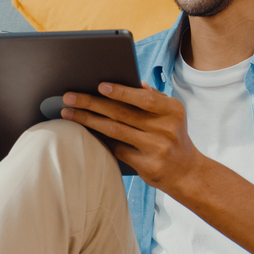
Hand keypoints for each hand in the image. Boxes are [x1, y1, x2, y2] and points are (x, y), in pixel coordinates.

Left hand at [61, 82, 202, 188]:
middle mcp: (166, 129)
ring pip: (114, 130)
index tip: (99, 86)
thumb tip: (134, 82)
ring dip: (88, 120)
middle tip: (69, 97)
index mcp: (172, 110)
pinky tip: (82, 131)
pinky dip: (98, 139)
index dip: (121, 92)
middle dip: (92, 103)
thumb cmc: (172, 136)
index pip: (143, 98)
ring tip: (68, 113)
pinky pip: (116, 148)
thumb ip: (154, 98)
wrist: (185, 171)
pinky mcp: (146, 165)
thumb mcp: (171, 114)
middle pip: (122, 113)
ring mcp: (156, 148)